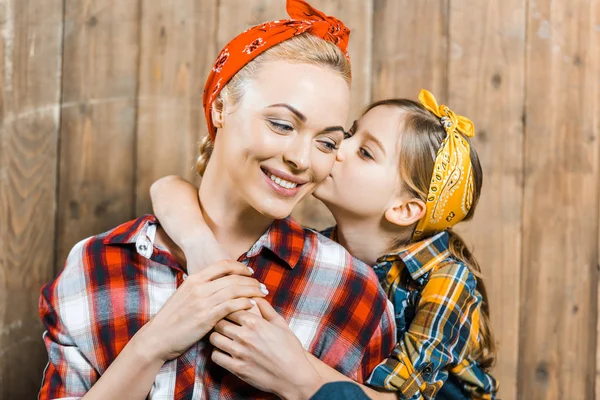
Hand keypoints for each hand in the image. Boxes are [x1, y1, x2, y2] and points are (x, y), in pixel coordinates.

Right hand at [135, 260, 267, 361]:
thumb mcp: (184, 295)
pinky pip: (231, 305)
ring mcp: (203, 302)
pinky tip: (252, 305)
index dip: (240, 267)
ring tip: (262, 295)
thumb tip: (217, 284)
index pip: (223, 265)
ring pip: (235, 290)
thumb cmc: (172, 319)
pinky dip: (244, 303)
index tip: (251, 273)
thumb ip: (200, 287)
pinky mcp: (206, 317)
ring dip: (252, 291)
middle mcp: (199, 287)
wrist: (157, 337)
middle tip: (262, 286)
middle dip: (251, 281)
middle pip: (233, 277)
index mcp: (194, 279)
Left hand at [209, 299, 323, 399]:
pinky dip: (217, 353)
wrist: (294, 376)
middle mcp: (245, 336)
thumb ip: (266, 308)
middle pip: (219, 322)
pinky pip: (215, 356)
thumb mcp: (281, 324)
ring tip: (223, 338)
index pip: (230, 308)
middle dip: (220, 321)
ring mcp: (239, 353)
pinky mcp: (236, 368)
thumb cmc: (290, 349)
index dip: (229, 309)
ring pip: (214, 338)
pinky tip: (225, 352)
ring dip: (217, 336)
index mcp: (255, 322)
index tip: (231, 313)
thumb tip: (255, 297)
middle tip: (224, 325)